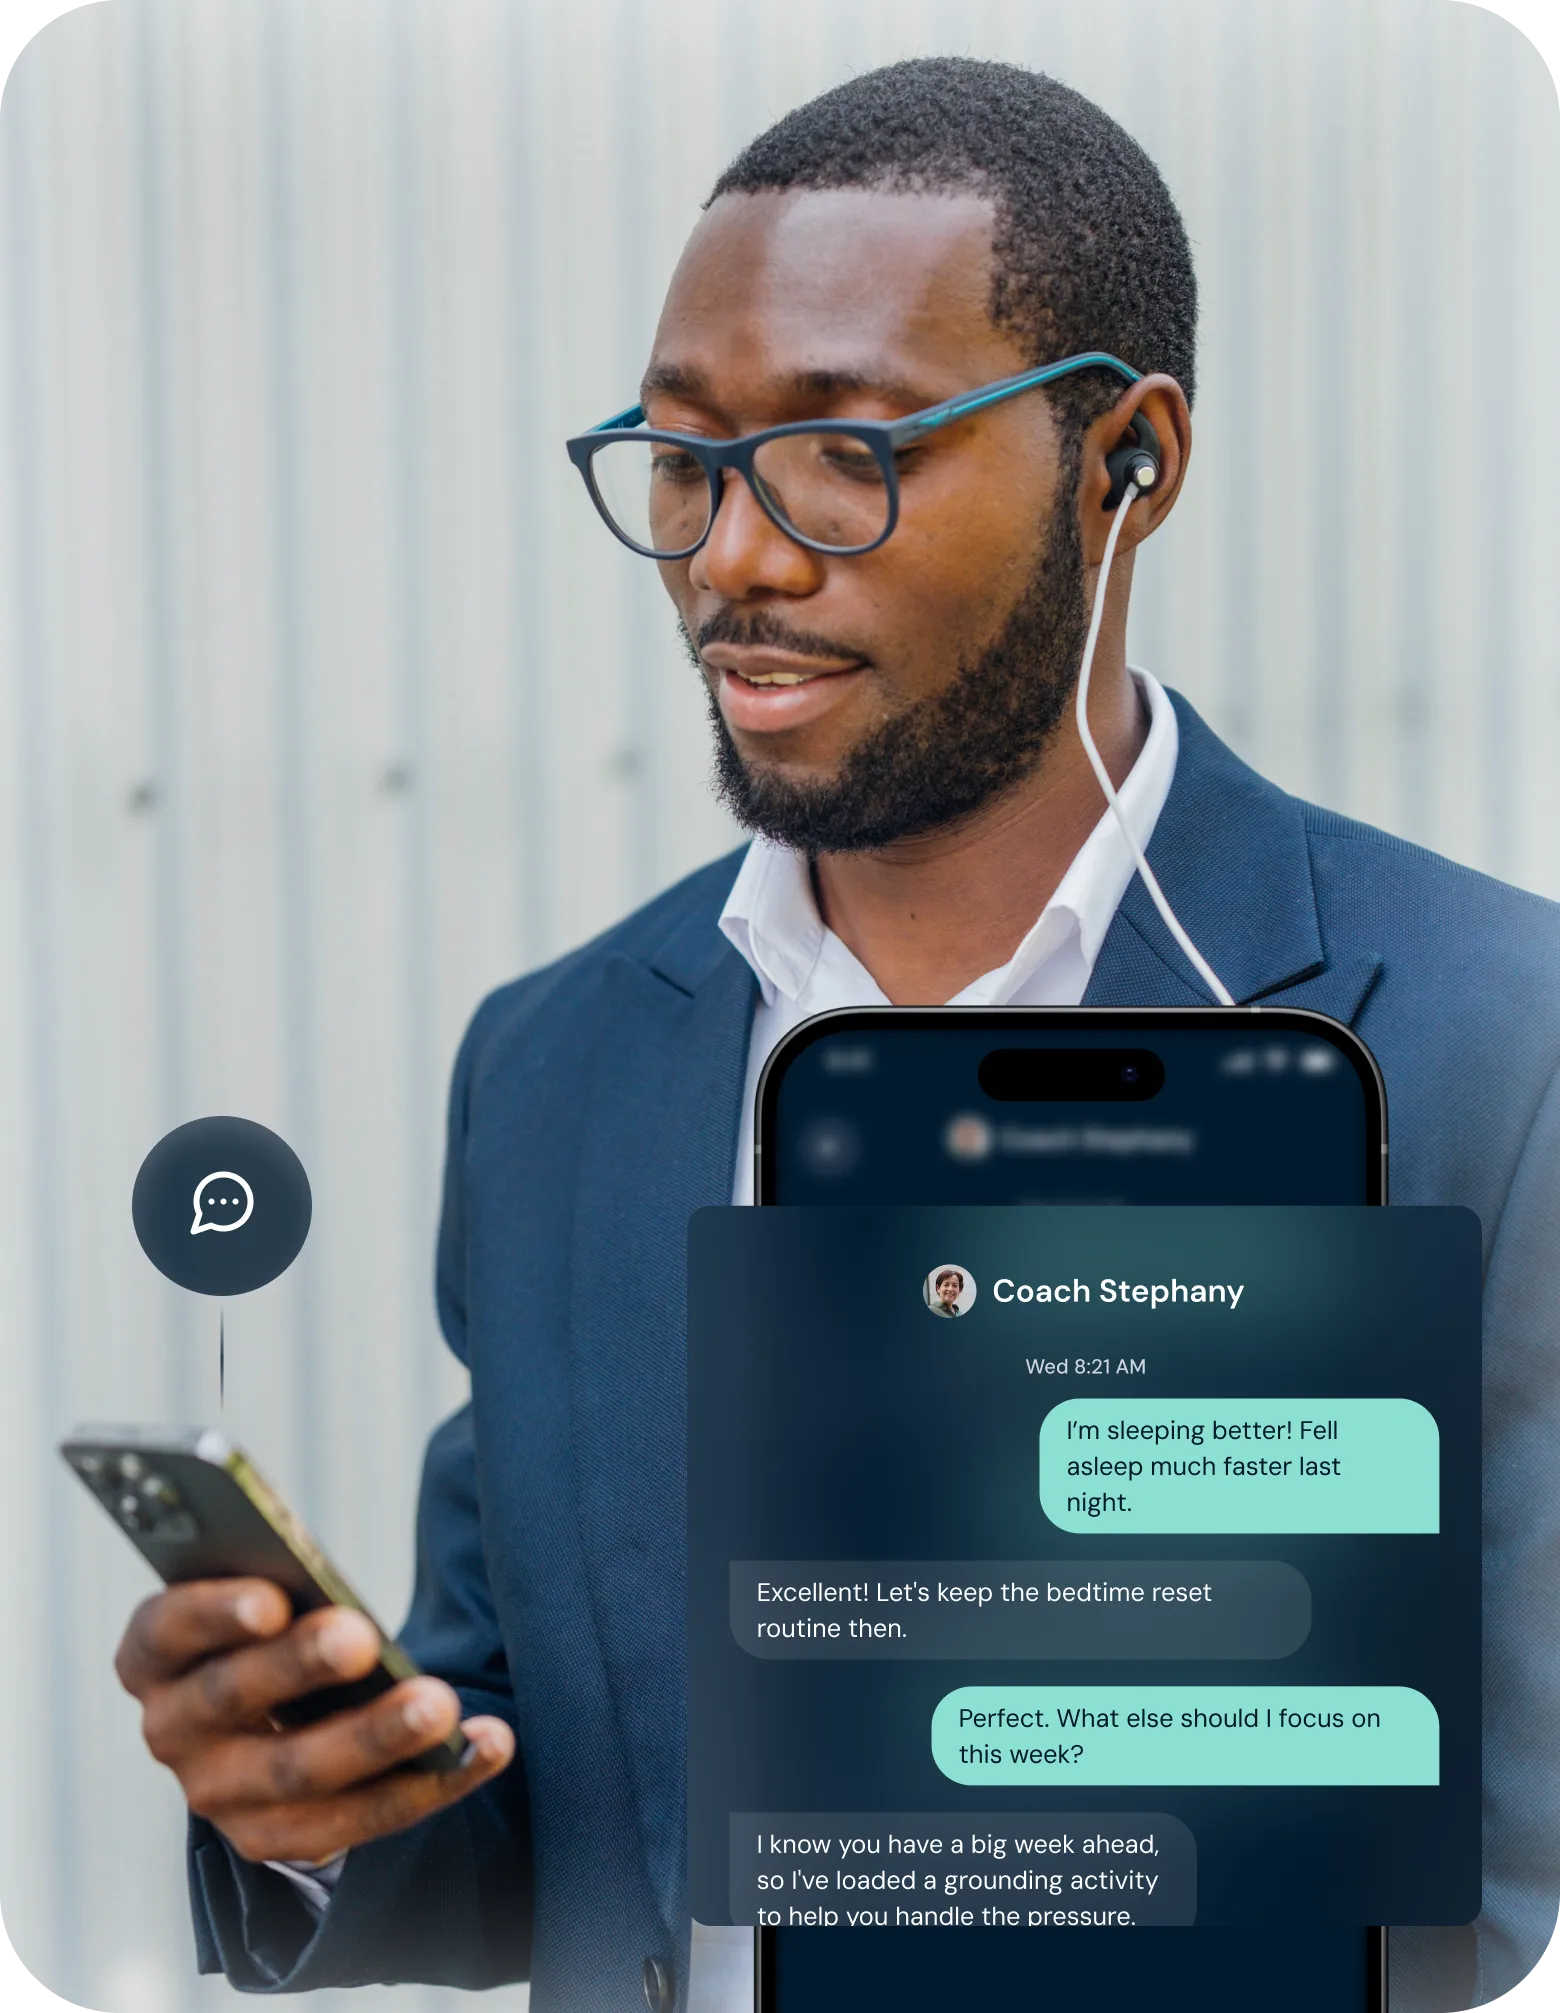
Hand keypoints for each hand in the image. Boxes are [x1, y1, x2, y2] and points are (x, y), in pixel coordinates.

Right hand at [115, 1578, 513, 1864]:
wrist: (268, 1717)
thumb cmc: (269, 1629)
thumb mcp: (260, 1600)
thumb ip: (282, 1589)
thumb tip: (338, 1592)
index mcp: (153, 1654)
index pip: (167, 1629)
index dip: (215, 1614)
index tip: (273, 1600)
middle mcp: (172, 1727)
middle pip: (234, 1696)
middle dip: (301, 1666)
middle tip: (363, 1638)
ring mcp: (217, 1793)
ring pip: (298, 1771)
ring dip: (376, 1738)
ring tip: (441, 1706)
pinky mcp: (273, 1838)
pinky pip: (357, 1817)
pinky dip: (431, 1782)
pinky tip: (487, 1744)